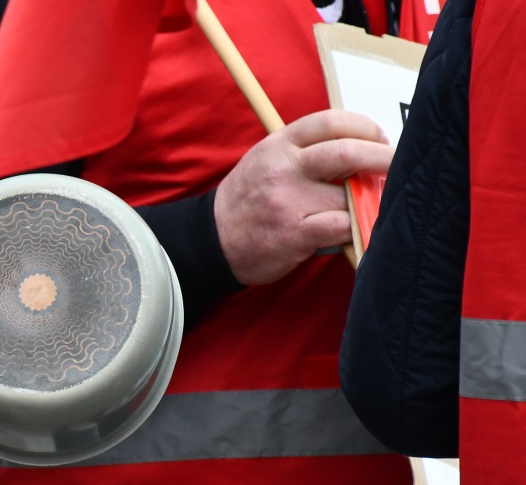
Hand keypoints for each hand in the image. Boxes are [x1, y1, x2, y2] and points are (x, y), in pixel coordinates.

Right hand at [214, 109, 393, 284]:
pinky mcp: (293, 233)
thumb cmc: (251, 198)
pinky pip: (341, 226)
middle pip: (348, 152)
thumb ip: (307, 151)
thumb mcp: (269, 159)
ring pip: (348, 195)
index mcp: (279, 144)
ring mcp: (287, 201)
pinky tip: (349, 229)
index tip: (379, 139)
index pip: (331, 121)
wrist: (213, 238)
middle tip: (395, 165)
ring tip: (366, 205)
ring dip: (365, 201)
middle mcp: (283, 168)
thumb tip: (362, 150)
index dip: (365, 127)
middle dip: (383, 158)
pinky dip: (353, 228)